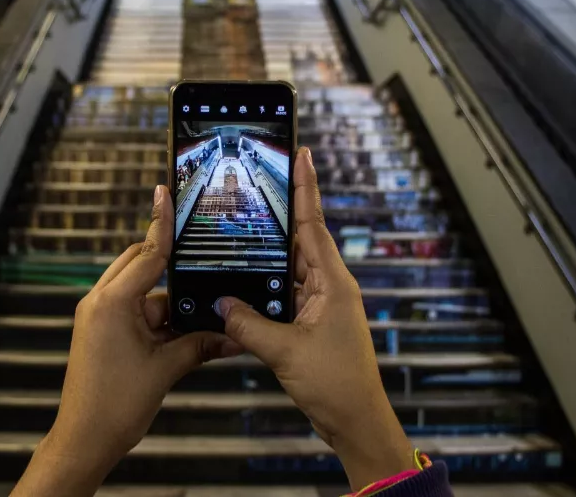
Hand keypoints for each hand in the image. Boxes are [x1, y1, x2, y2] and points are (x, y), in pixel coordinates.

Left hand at [15, 185, 238, 496]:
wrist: (84, 438)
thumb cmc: (114, 405)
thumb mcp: (165, 369)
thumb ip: (200, 345)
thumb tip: (235, 336)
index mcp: (112, 303)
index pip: (147, 254)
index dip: (162, 224)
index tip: (167, 194)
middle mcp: (101, 302)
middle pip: (141, 264)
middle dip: (171, 261)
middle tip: (202, 246)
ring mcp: (100, 316)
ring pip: (142, 290)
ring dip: (171, 297)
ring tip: (207, 301)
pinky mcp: (103, 332)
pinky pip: (137, 311)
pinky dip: (161, 315)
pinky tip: (189, 325)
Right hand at [216, 147, 413, 489]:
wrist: (356, 421)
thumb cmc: (335, 385)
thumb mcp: (285, 352)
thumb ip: (248, 324)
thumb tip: (220, 303)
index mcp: (333, 283)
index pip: (313, 224)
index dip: (305, 188)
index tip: (301, 153)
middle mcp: (330, 286)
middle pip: (300, 239)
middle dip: (281, 212)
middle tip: (258, 180)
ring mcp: (323, 304)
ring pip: (290, 267)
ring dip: (269, 252)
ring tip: (242, 226)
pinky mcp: (314, 323)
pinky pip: (287, 293)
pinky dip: (268, 285)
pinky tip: (245, 280)